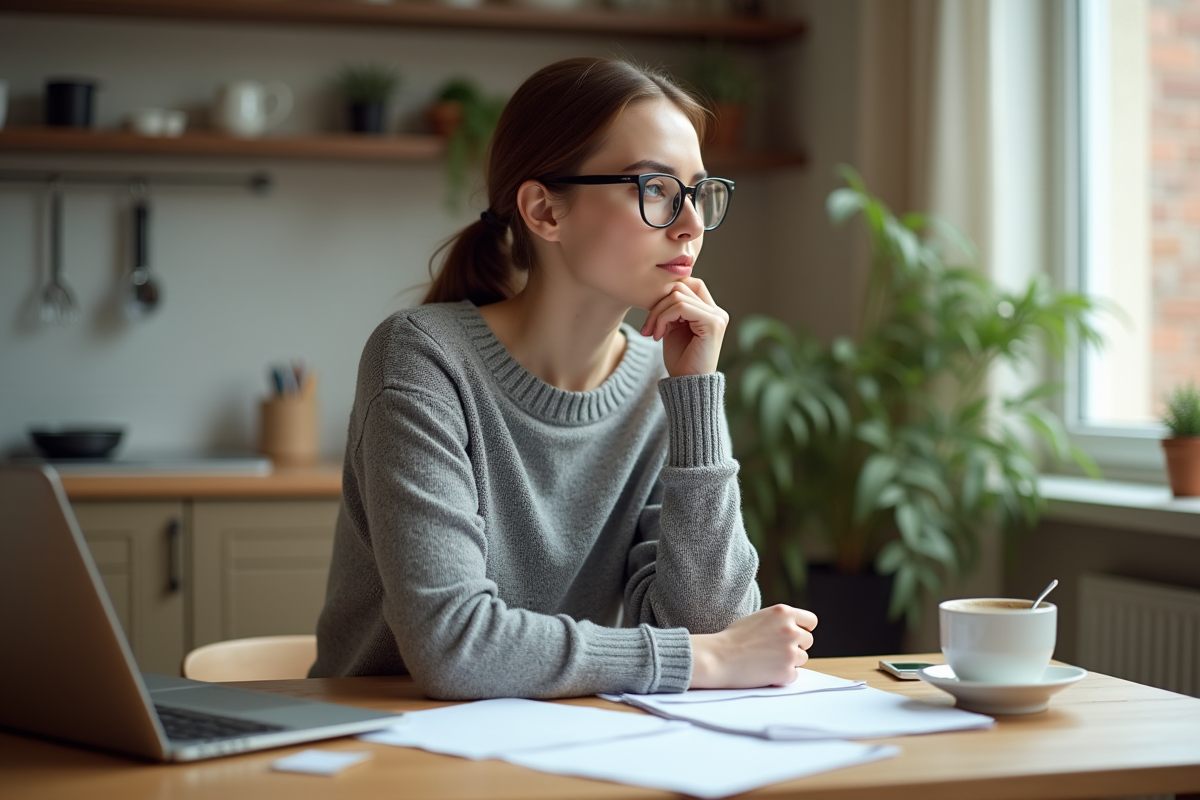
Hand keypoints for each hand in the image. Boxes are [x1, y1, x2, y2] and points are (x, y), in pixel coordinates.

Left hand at [640, 278, 728, 377]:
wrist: (687, 385)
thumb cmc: (680, 360)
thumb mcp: (673, 328)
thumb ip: (672, 308)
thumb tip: (662, 286)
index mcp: (710, 312)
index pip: (689, 284)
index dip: (666, 294)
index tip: (652, 317)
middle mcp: (718, 312)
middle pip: (681, 286)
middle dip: (658, 304)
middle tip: (647, 327)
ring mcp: (717, 317)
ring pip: (678, 296)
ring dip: (657, 314)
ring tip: (652, 333)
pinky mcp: (712, 323)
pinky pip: (681, 307)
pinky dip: (663, 318)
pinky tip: (658, 336)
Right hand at [688, 605, 817, 688]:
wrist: (718, 657)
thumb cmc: (733, 638)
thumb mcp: (759, 618)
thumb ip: (780, 622)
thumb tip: (797, 632)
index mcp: (784, 613)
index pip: (811, 621)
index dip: (803, 628)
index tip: (794, 635)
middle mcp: (791, 630)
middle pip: (808, 641)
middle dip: (795, 646)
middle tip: (774, 650)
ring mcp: (791, 651)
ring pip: (802, 658)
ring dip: (789, 661)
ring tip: (766, 660)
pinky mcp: (787, 671)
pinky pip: (794, 675)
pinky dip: (782, 676)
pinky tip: (764, 671)